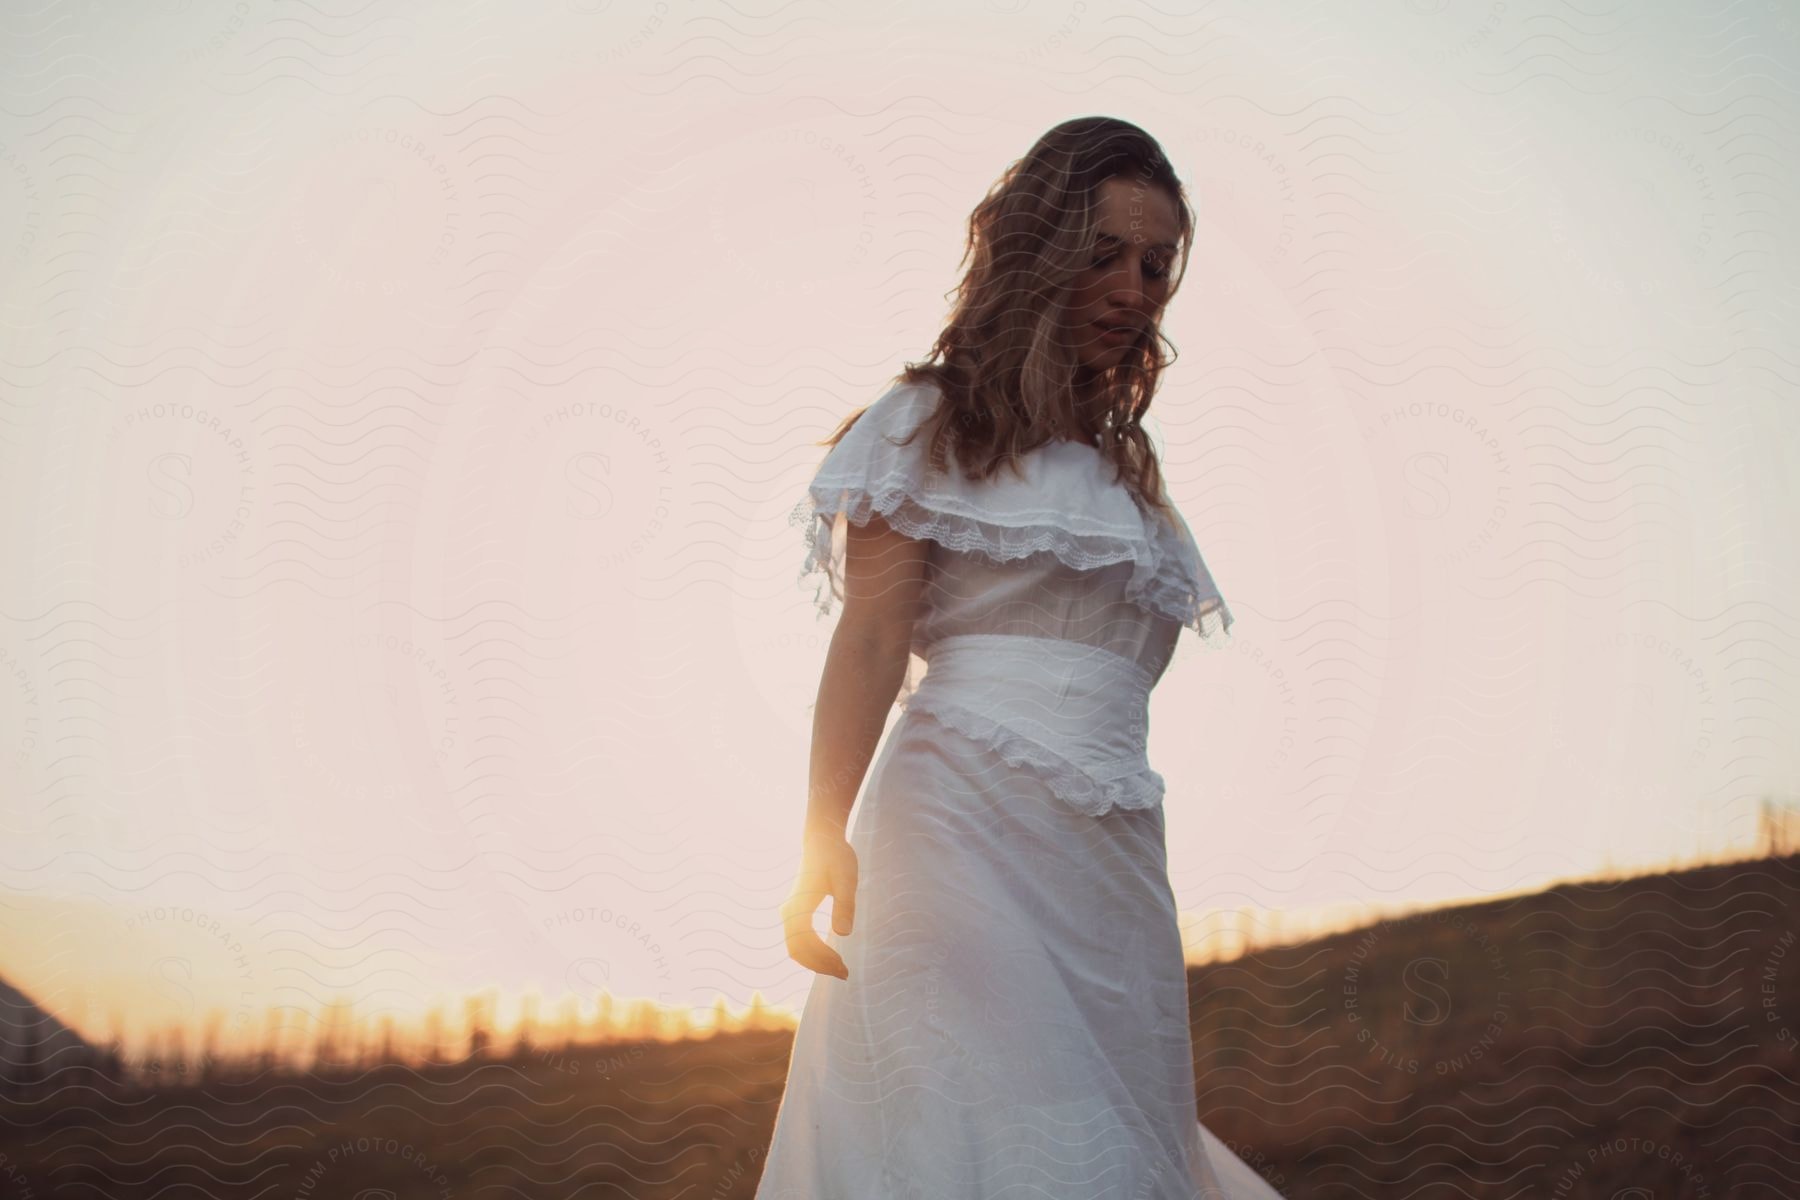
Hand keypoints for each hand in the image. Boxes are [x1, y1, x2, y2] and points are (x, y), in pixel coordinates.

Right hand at [781, 831, 857, 979]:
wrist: (822, 839)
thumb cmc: (836, 856)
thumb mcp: (846, 879)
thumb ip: (844, 905)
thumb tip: (843, 934)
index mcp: (798, 905)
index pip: (804, 942)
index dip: (822, 959)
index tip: (843, 966)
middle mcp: (789, 911)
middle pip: (797, 950)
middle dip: (819, 965)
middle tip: (845, 974)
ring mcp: (790, 912)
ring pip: (795, 948)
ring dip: (815, 961)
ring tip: (840, 968)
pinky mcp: (795, 912)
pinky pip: (798, 940)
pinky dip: (812, 953)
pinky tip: (830, 955)